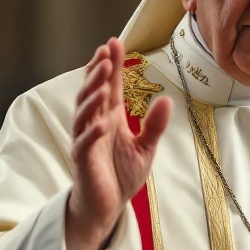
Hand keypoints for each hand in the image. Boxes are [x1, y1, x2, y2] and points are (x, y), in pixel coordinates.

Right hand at [65, 38, 172, 249]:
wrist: (108, 207)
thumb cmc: (122, 175)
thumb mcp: (146, 148)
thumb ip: (155, 125)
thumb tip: (167, 99)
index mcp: (110, 118)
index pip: (110, 86)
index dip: (112, 65)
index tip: (115, 43)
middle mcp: (95, 124)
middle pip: (93, 93)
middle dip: (97, 73)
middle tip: (105, 54)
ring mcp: (86, 141)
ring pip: (84, 113)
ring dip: (92, 95)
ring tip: (101, 78)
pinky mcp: (82, 161)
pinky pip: (83, 144)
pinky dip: (91, 133)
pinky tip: (101, 124)